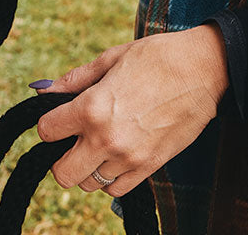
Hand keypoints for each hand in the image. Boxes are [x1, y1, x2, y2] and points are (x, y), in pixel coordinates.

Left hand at [34, 25, 227, 197]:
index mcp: (92, 107)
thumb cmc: (157, 57)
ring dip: (89, 166)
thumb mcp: (111, 58)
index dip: (49, 123)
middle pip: (62, 174)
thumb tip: (45, 91)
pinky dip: (111, 177)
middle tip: (74, 139)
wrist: (202, 69)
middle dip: (61, 157)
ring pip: (88, 184)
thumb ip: (75, 79)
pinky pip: (116, 190)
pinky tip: (119, 154)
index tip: (58, 119)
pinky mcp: (149, 167)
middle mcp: (106, 138)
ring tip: (101, 143)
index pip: (46, 131)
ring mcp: (128, 157)